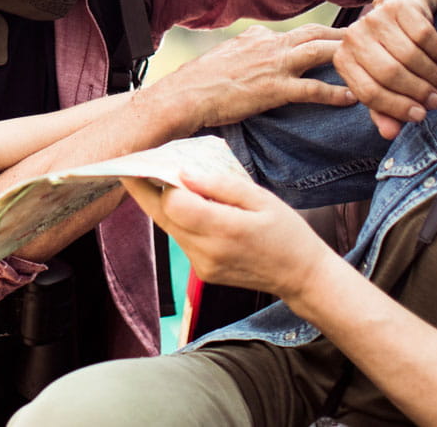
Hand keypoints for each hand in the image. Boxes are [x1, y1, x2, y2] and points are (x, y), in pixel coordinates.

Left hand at [122, 167, 333, 300]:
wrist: (301, 275)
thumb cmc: (286, 232)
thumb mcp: (261, 199)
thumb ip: (220, 185)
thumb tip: (183, 173)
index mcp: (225, 230)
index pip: (174, 203)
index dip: (162, 181)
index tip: (158, 161)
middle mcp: (208, 252)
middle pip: (161, 216)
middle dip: (146, 190)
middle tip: (136, 166)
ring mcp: (202, 265)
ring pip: (169, 228)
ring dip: (166, 204)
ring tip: (171, 181)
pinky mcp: (202, 272)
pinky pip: (181, 240)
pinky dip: (181, 220)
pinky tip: (193, 207)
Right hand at [153, 23, 356, 129]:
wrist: (183, 95)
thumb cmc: (199, 81)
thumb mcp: (227, 55)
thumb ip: (248, 47)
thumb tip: (256, 40)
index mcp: (260, 37)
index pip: (302, 31)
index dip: (328, 35)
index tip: (350, 37)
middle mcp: (271, 45)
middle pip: (319, 34)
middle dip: (350, 36)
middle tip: (377, 38)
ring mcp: (274, 66)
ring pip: (322, 53)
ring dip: (350, 57)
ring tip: (376, 63)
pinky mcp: (274, 89)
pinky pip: (314, 89)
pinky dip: (337, 93)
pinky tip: (355, 99)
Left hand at [336, 0, 436, 139]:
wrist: (400, 4)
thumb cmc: (389, 51)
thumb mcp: (381, 81)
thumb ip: (383, 109)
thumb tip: (390, 134)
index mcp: (343, 60)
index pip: (368, 92)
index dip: (397, 108)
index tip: (420, 116)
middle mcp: (353, 37)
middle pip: (389, 74)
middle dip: (418, 92)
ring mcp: (374, 19)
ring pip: (409, 56)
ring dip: (433, 76)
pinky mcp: (397, 6)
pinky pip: (425, 36)